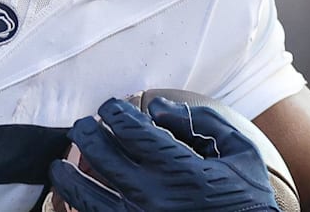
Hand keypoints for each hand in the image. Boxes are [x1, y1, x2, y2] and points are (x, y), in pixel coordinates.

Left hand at [48, 97, 280, 211]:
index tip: (110, 108)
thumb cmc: (248, 203)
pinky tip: (69, 203)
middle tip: (82, 127)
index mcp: (179, 170)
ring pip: (83, 195)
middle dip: (86, 133)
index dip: (113, 111)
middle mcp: (152, 197)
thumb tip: (157, 108)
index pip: (129, 128)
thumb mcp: (242, 155)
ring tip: (61, 166)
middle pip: (100, 154)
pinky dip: (74, 211)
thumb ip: (203, 123)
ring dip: (67, 175)